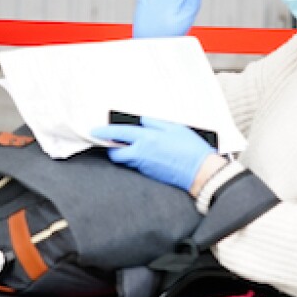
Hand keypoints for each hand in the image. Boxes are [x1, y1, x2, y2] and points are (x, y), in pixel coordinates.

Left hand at [90, 117, 213, 191]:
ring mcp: (145, 167)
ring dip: (125, 152)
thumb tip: (142, 121)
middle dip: (111, 147)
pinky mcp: (149, 175)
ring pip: (126, 159)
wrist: (201, 173)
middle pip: (116, 153)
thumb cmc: (191, 150)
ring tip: (134, 145)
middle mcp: (142, 154)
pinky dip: (137, 159)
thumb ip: (154, 123)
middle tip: (113, 141)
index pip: (118, 134)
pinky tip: (147, 154)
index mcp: (147, 139)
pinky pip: (137, 165)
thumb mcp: (174, 128)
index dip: (104, 131)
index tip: (95, 130)